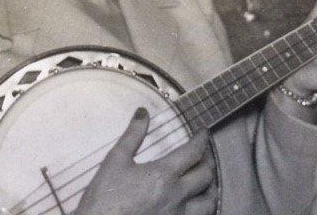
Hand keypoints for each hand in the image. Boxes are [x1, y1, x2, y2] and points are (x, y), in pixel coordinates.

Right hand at [75, 107, 217, 214]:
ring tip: (207, 179)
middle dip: (209, 159)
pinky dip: (203, 208)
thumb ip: (133, 134)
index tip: (203, 132)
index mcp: (164, 175)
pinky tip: (195, 204)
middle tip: (205, 151)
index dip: (202, 139)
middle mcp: (177, 196)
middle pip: (206, 175)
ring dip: (211, 187)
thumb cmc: (104, 197)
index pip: (193, 152)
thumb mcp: (116, 160)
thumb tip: (143, 112)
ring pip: (209, 202)